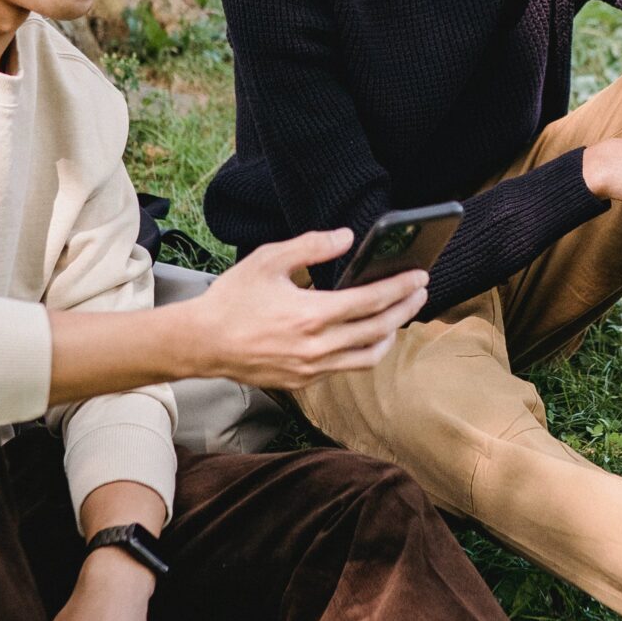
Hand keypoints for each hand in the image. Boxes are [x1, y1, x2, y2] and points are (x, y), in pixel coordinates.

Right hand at [176, 230, 427, 388]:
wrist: (201, 343)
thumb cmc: (232, 299)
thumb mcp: (268, 260)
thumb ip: (312, 246)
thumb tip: (348, 238)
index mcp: (311, 315)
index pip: (371, 301)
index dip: (400, 288)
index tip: (420, 277)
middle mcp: (317, 347)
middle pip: (378, 330)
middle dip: (405, 310)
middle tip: (420, 293)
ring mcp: (311, 369)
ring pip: (367, 358)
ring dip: (389, 336)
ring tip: (398, 317)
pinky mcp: (302, 382)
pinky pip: (344, 368)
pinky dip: (362, 351)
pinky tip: (364, 336)